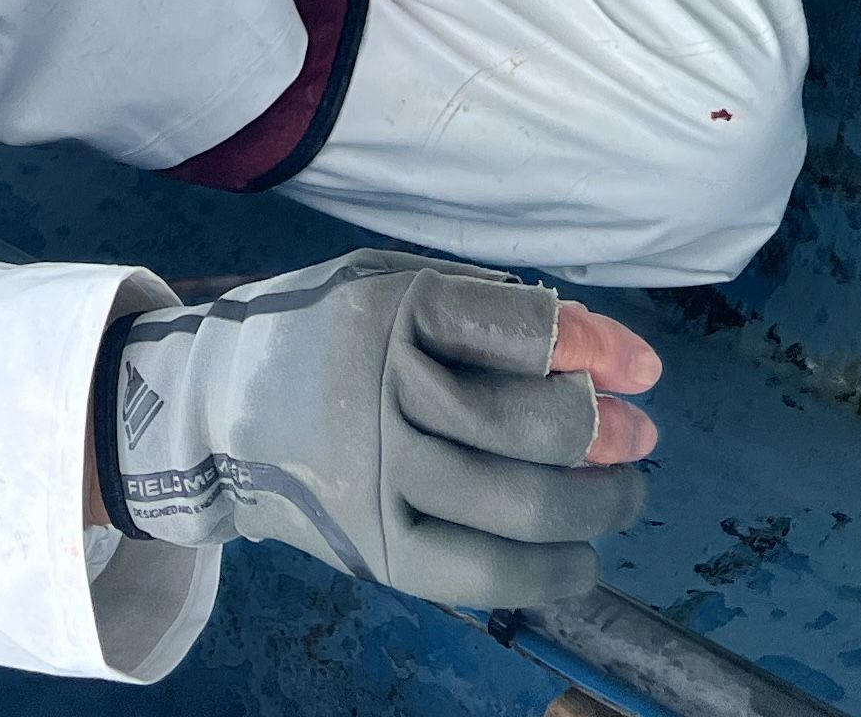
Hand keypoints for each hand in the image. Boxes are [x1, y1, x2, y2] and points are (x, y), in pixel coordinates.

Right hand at [91, 251, 656, 609]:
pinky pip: (484, 576)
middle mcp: (384, 394)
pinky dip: (550, 573)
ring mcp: (379, 480)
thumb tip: (601, 351)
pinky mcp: (378, 549)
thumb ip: (491, 308)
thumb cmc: (329, 335)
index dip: (595, 348)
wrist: (218, 409)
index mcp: (392, 312)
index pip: (517, 329)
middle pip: (529, 425)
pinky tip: (582, 558)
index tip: (643, 368)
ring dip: (598, 504)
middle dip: (606, 433)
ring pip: (521, 505)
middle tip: (642, 437)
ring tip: (625, 492)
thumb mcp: (397, 285)